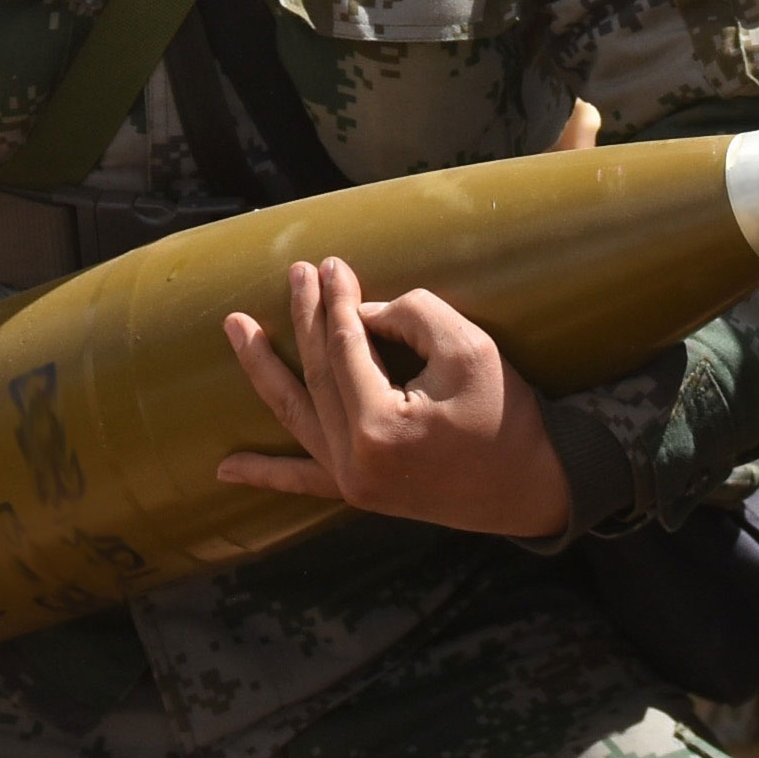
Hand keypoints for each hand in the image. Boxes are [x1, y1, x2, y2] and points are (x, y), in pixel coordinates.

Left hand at [218, 258, 573, 539]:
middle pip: (316, 373)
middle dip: (304, 317)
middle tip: (296, 271)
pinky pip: (303, 482)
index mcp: (379, 426)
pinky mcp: (360, 495)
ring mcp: (352, 483)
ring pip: (295, 416)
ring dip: (263, 371)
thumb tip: (358, 313)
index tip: (333, 262)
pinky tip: (226, 470)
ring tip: (236, 328)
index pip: (345, 347)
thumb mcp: (469, 348)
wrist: (532, 489)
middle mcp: (354, 461)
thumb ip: (411, 316)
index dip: (335, 300)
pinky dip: (266, 475)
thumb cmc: (507, 415)